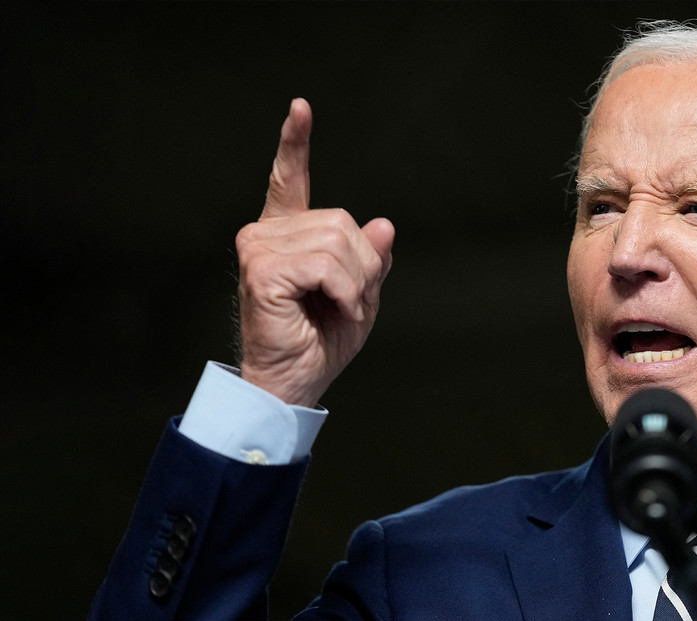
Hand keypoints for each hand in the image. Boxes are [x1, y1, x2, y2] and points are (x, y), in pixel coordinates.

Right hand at [235, 98, 393, 405]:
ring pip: (337, 241)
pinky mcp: (262, 271)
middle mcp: (266, 233)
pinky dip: (344, 291)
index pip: (290, 179)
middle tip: (350, 301)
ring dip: (355, 282)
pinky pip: (326, 264)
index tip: (301, 107)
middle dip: (363, 265)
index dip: (295, 143)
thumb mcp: (362, 295)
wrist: (295, 383)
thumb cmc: (321, 341)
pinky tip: (334, 309)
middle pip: (341, 221)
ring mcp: (259, 249)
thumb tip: (383, 224)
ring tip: (340, 308)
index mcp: (287, 234)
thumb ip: (371, 259)